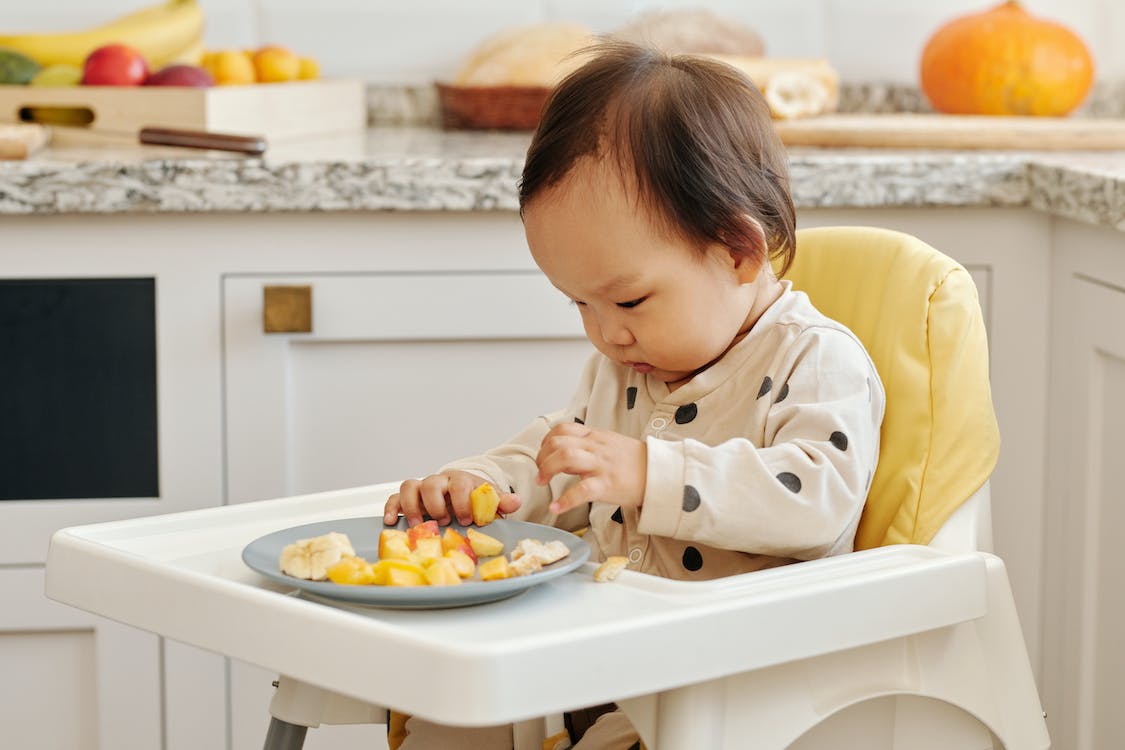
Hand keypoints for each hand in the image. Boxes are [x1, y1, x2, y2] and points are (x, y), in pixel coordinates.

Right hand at [384, 470, 520, 526]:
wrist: (461, 495)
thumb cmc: (474, 500)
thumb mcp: (489, 500)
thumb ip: (500, 502)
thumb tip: (515, 502)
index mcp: (460, 480)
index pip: (458, 484)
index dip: (462, 501)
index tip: (467, 519)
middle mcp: (439, 482)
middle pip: (431, 483)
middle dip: (436, 504)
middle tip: (444, 521)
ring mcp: (422, 489)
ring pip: (410, 486)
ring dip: (412, 506)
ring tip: (418, 525)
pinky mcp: (408, 499)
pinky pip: (394, 497)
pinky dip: (391, 508)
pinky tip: (391, 521)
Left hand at [535, 423, 646, 513]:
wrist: (660, 473)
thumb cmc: (634, 462)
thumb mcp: (609, 444)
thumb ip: (587, 446)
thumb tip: (563, 454)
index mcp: (595, 436)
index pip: (562, 429)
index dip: (546, 442)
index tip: (543, 456)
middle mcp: (595, 447)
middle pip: (558, 442)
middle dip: (541, 457)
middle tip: (540, 473)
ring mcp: (601, 465)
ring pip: (565, 457)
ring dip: (547, 470)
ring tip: (542, 483)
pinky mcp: (607, 485)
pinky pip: (581, 491)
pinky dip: (564, 500)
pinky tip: (556, 507)